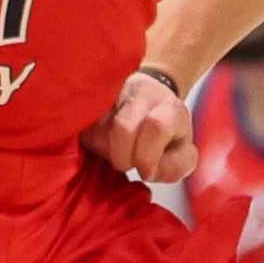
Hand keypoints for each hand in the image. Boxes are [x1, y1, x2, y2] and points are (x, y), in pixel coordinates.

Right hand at [84, 68, 195, 182]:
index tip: (146, 169)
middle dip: (122, 159)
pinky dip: (90, 145)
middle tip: (129, 161)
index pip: (157, 127)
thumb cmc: (165, 134)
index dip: (147, 157)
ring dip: (105, 152)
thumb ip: (175, 167)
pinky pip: (82, 131)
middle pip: (122, 129)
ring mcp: (112, 92)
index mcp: (169, 106)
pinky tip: (103, 140)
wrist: (147, 99)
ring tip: (117, 148)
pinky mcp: (89, 99)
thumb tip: (149, 170)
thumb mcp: (181, 152)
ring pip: (97, 134)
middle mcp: (141, 92)